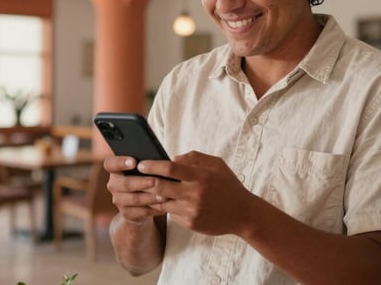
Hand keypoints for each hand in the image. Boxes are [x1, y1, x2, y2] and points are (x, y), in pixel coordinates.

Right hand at [103, 156, 165, 224]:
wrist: (142, 202)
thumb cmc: (145, 177)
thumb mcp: (144, 169)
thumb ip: (147, 164)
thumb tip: (162, 160)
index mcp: (115, 169)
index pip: (110, 164)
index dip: (120, 162)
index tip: (134, 162)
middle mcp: (114, 184)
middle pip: (124, 183)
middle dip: (141, 182)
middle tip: (154, 181)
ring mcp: (119, 200)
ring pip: (133, 199)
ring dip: (149, 197)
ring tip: (164, 196)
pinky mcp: (126, 213)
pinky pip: (140, 211)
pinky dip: (153, 208)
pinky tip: (163, 205)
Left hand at [138, 151, 256, 236]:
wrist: (243, 214)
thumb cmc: (228, 185)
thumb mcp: (216, 164)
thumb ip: (194, 158)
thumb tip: (172, 157)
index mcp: (200, 176)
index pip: (170, 168)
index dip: (152, 165)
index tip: (141, 164)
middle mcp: (194, 194)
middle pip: (160, 186)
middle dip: (145, 181)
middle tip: (136, 177)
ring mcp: (191, 211)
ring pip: (162, 202)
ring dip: (152, 196)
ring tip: (146, 189)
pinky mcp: (190, 223)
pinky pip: (171, 214)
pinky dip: (167, 207)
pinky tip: (164, 202)